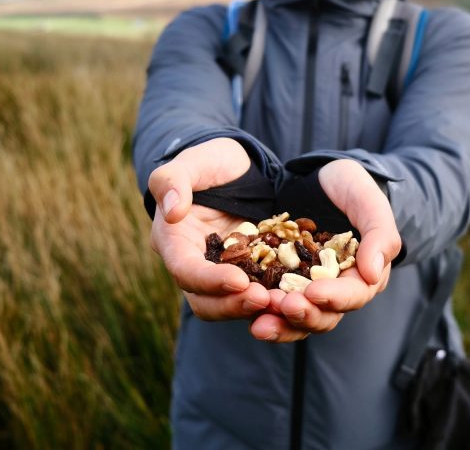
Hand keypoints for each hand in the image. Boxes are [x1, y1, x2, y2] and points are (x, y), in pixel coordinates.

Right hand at [148, 138, 270, 320]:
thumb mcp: (193, 162)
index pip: (185, 271)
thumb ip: (174, 181)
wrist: (239, 169)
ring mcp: (221, 272)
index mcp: (173, 242)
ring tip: (283, 304)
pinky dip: (273, 298)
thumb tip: (172, 212)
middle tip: (265, 299)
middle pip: (205, 301)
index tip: (239, 280)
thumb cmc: (211, 161)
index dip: (210, 280)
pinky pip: (258, 293)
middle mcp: (194, 265)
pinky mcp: (248, 273)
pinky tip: (296, 297)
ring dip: (255, 308)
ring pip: (231, 304)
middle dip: (233, 304)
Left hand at [249, 159, 401, 341]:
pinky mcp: (274, 283)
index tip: (314, 292)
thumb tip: (373, 273)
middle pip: (324, 317)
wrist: (309, 177)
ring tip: (260, 323)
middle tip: (284, 306)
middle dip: (304, 315)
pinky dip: (257, 311)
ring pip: (295, 320)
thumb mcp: (364, 197)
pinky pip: (267, 306)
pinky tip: (242, 307)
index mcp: (360, 273)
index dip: (335, 297)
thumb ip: (378, 232)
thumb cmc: (345, 185)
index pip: (353, 294)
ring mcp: (301, 288)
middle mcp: (332, 288)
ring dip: (279, 325)